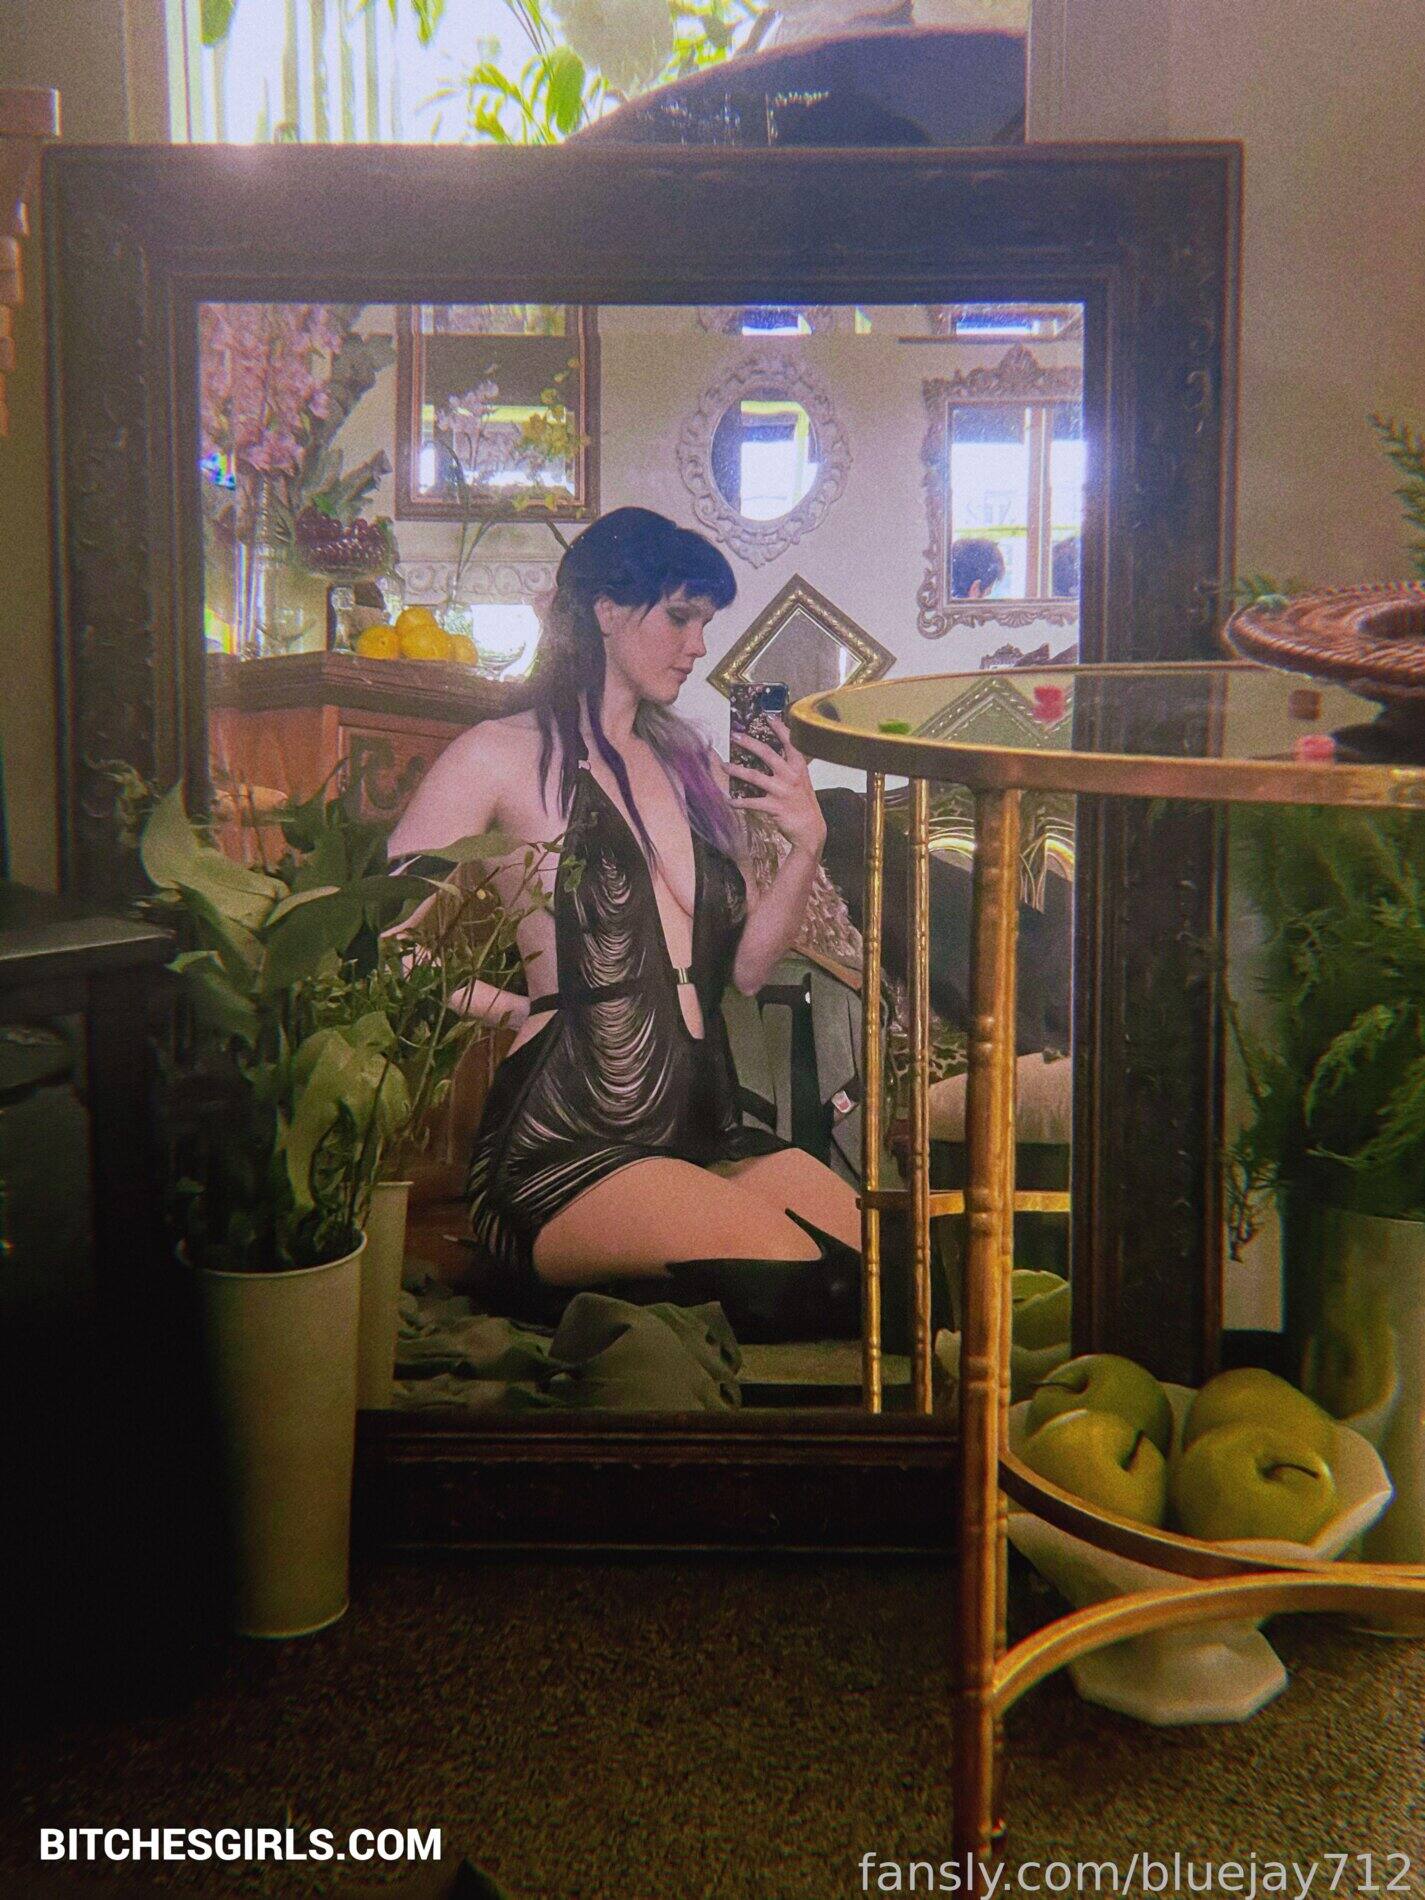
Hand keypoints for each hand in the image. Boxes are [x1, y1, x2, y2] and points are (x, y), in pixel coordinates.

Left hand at [725, 718, 825, 857]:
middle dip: (748, 742)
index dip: (778, 727)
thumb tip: (770, 754)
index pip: (789, 741)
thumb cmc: (803, 802)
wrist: (811, 829)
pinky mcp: (774, 806)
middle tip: (735, 735)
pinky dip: (738, 801)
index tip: (767, 716)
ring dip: (736, 770)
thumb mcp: (801, 780)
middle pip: (766, 753)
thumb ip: (789, 766)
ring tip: (723, 765)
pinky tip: (728, 799)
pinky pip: (751, 802)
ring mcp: (782, 791)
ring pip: (754, 776)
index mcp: (798, 766)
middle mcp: (790, 775)